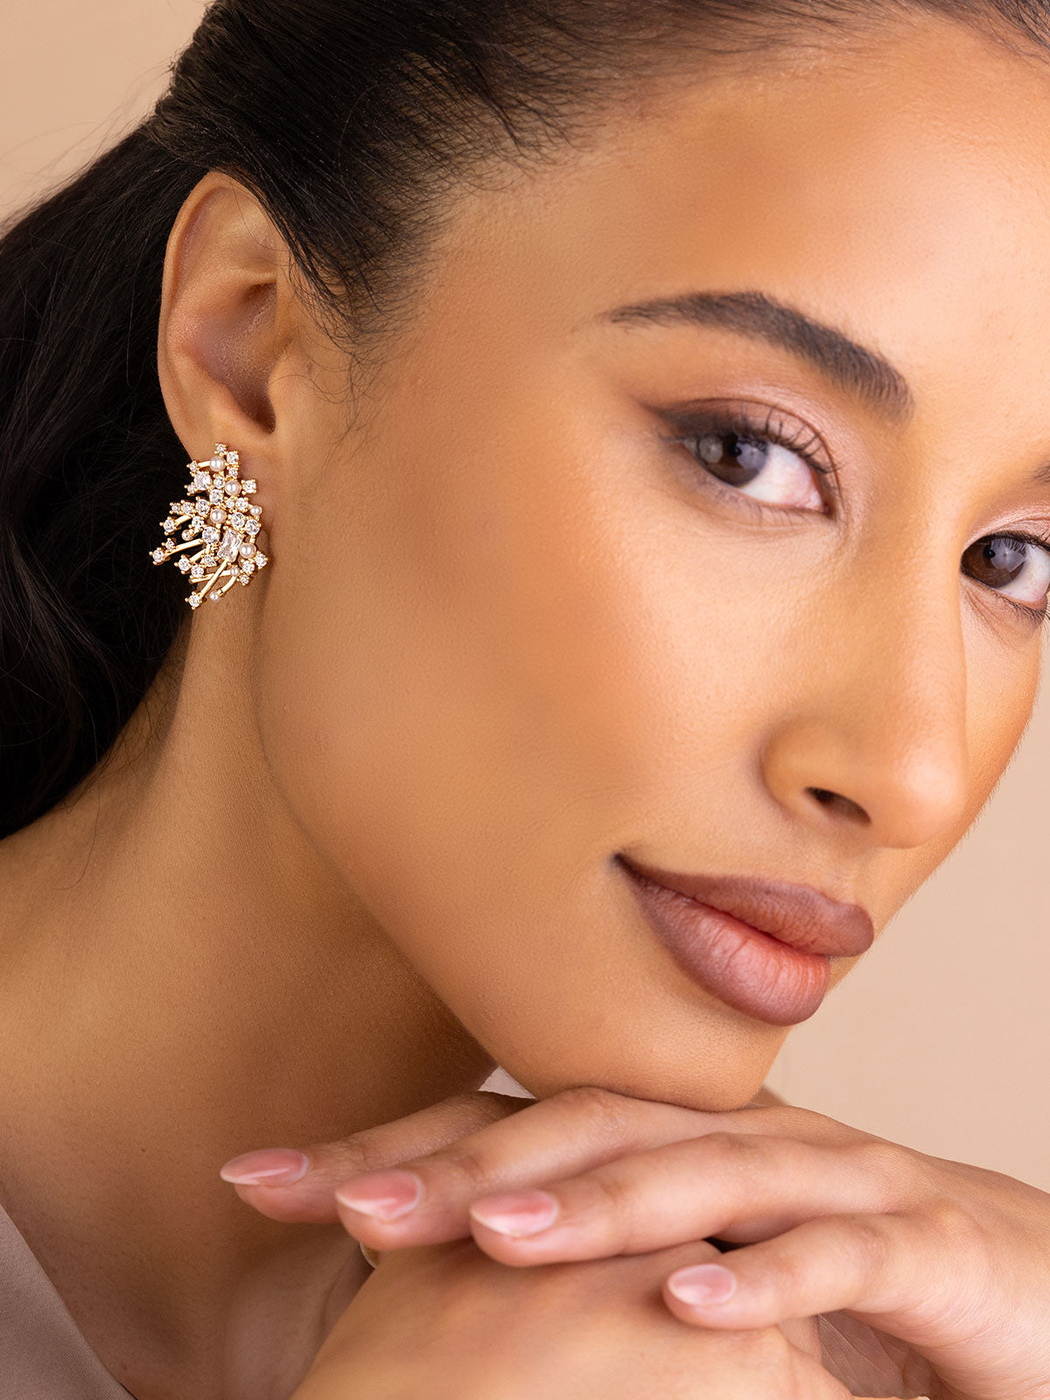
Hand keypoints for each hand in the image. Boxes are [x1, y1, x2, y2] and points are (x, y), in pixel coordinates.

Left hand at [225, 1087, 1049, 1399]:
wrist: (1026, 1286)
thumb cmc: (847, 1283)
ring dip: (594, 1207)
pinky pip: (835, 1257)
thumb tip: (448, 1287)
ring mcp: (828, 1179)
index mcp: (670, 1141)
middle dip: (460, 1169)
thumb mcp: (696, 1275)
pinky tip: (687, 1314)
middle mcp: (734, 1138)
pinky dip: (764, 1282)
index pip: (512, 1130)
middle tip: (341, 1202)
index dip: (392, 1150)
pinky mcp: (918, 1243)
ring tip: (491, 1238)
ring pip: (696, 1177)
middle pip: (582, 1131)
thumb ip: (590, 1267)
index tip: (261, 1183)